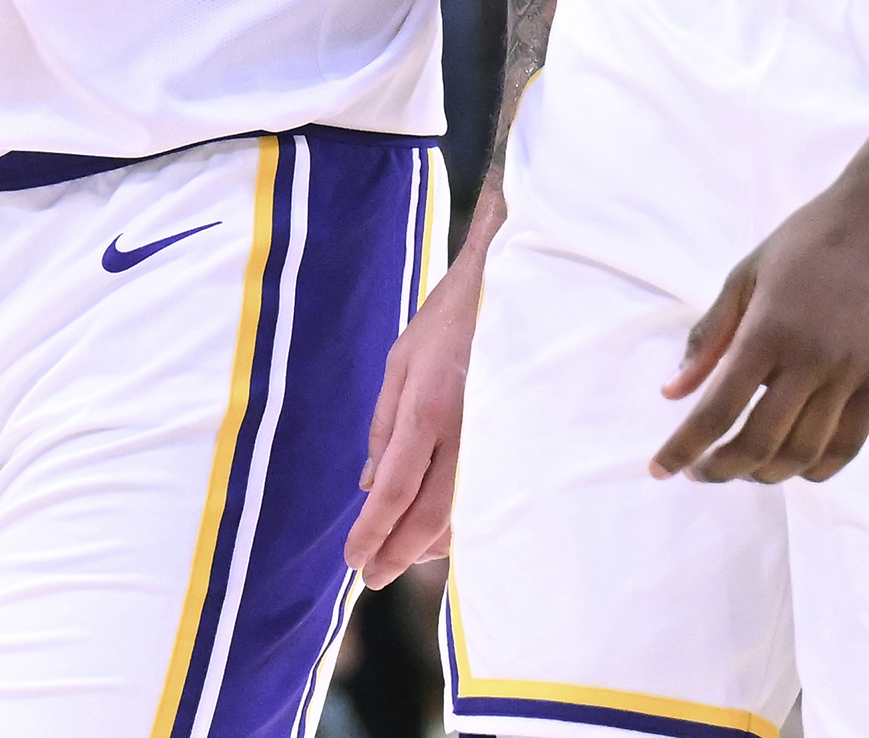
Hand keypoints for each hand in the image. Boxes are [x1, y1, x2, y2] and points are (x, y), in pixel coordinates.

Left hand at [349, 249, 481, 583]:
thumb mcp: (400, 364)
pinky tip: (435, 533)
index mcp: (428, 410)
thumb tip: (368, 487)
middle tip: (370, 576)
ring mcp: (495, 443)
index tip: (353, 560)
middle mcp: (464, 434)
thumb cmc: (447, 324)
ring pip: (460, 516)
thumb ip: (383, 427)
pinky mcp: (515, 446)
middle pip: (428, 515)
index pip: (395, 489)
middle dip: (396, 554)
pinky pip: (483, 501)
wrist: (511, 292)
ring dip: (425, 545)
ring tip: (395, 557)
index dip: (373, 532)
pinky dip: (455, 525)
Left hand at [649, 172, 868, 482]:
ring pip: (805, 451)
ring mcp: (853, 371)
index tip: (660, 470)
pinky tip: (794, 467)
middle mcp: (811, 357)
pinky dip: (818, 467)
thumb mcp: (747, 274)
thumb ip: (709, 336)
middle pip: (759, 442)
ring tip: (743, 469)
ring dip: (767, 472)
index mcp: (767, 329)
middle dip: (721, 469)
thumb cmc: (808, 238)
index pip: (717, 409)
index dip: (684, 447)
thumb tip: (671, 393)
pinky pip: (850, 443)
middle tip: (698, 473)